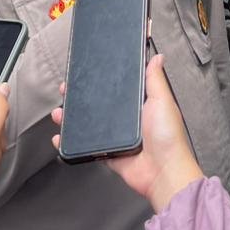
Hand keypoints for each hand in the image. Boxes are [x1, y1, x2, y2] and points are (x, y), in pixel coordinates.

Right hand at [52, 55, 203, 213]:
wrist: (163, 171)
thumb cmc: (168, 137)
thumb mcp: (162, 100)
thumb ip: (155, 79)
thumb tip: (157, 57)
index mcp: (139, 105)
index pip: (116, 87)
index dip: (101, 80)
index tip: (87, 71)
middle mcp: (126, 121)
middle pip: (98, 105)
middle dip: (80, 97)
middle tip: (68, 90)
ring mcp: (116, 138)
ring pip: (89, 125)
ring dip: (72, 119)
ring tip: (61, 112)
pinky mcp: (108, 153)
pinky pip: (86, 147)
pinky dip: (72, 143)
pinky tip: (62, 137)